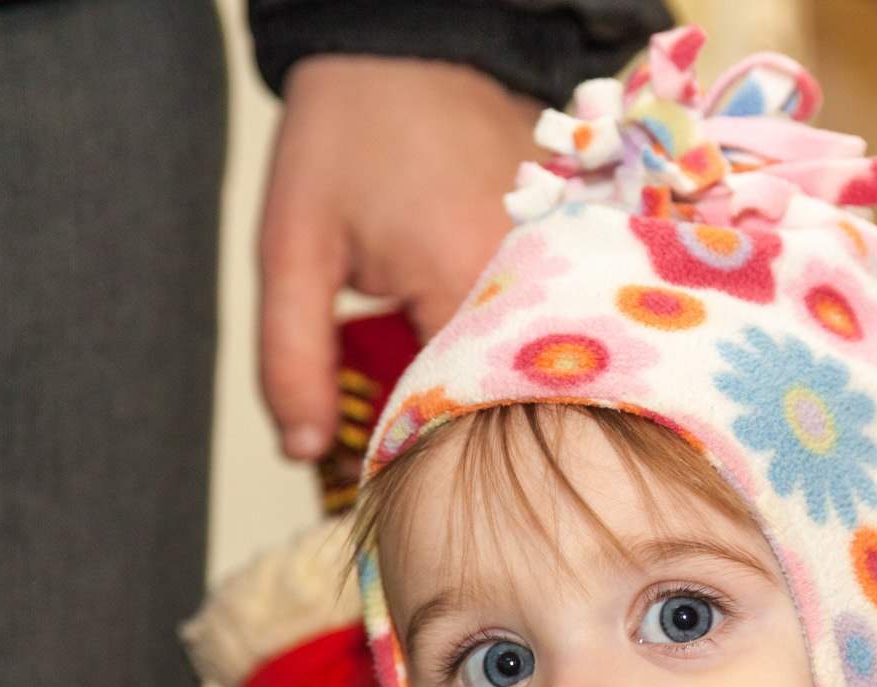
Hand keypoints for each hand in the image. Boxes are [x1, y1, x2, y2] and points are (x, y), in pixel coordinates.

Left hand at [259, 56, 542, 459]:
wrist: (408, 41)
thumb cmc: (346, 133)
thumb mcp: (292, 246)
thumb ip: (291, 358)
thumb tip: (307, 453)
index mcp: (464, 280)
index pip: (457, 418)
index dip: (418, 449)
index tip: (383, 455)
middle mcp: (540, 274)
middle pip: (510, 397)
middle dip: (462, 418)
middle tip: (414, 405)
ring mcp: (573, 255)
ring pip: (540, 364)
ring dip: (497, 380)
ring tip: (448, 354)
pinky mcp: (585, 243)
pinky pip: (561, 324)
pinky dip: (527, 342)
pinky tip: (494, 331)